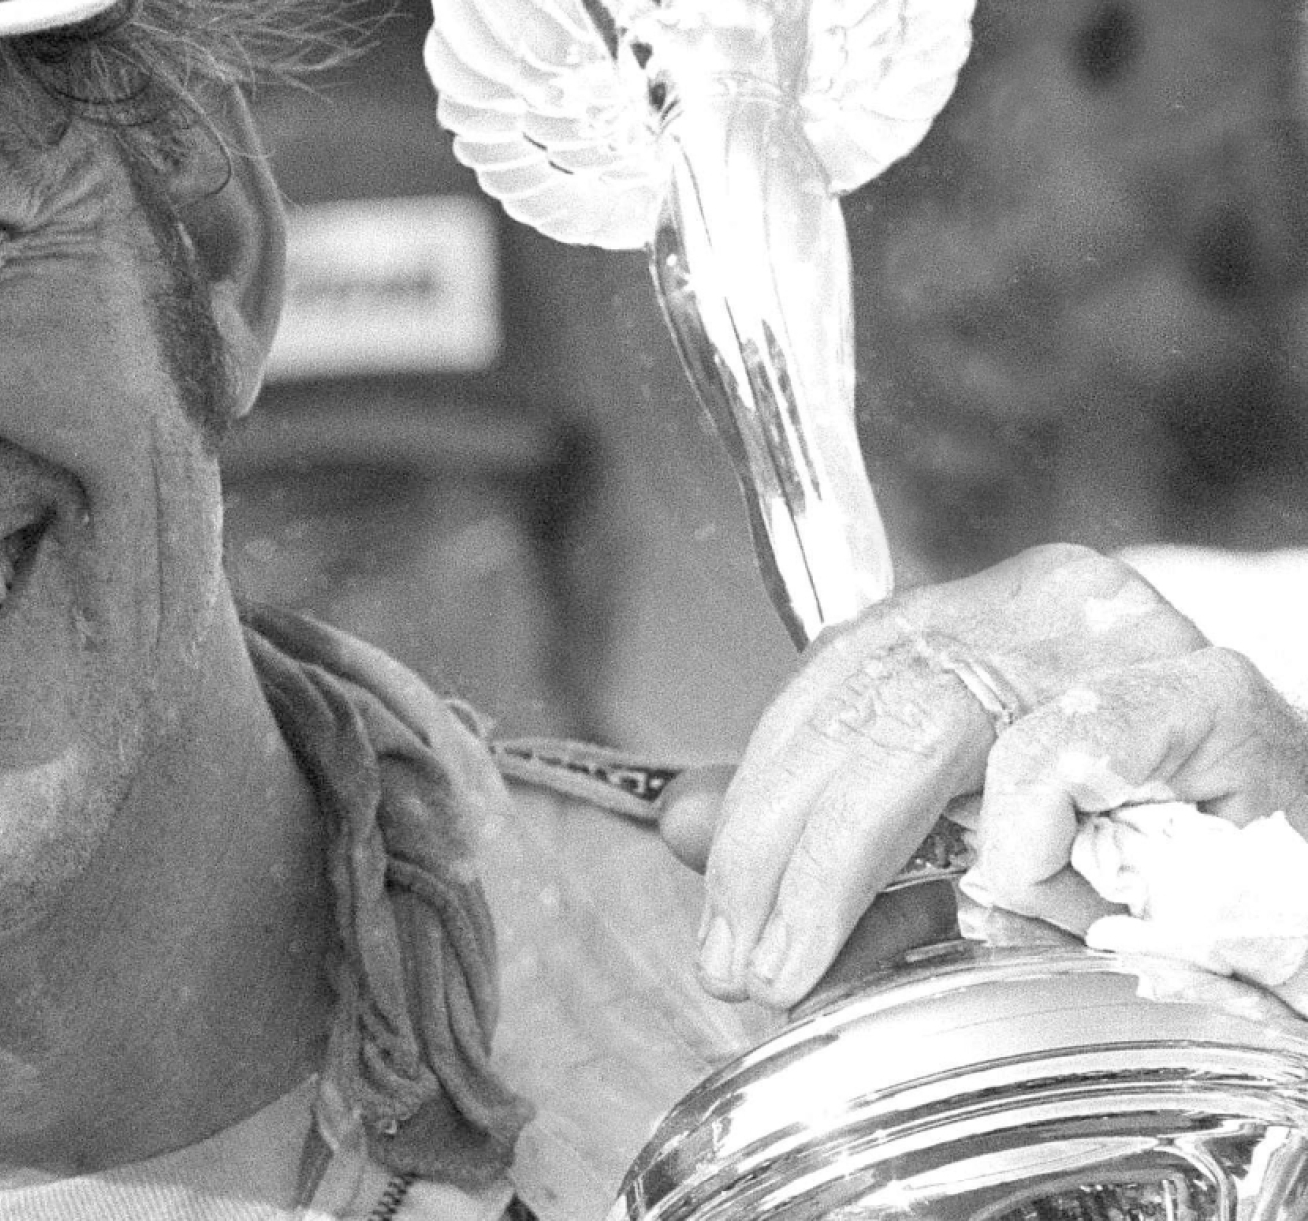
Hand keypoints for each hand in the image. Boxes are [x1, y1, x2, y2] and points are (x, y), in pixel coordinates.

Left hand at [658, 543, 1307, 1007]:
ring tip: (806, 963)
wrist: (1292, 902)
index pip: (834, 677)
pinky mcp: (1206, 695)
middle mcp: (1054, 601)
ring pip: (934, 728)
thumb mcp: (959, 850)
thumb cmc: (1140, 873)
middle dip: (778, 850)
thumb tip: (678, 820)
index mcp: (989, 613)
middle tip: (744, 962)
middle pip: (866, 705)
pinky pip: (1060, 752)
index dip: (758, 796)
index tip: (715, 905)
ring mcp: (1132, 638)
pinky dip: (1018, 840)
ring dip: (849, 866)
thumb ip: (830, 834)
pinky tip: (1005, 900)